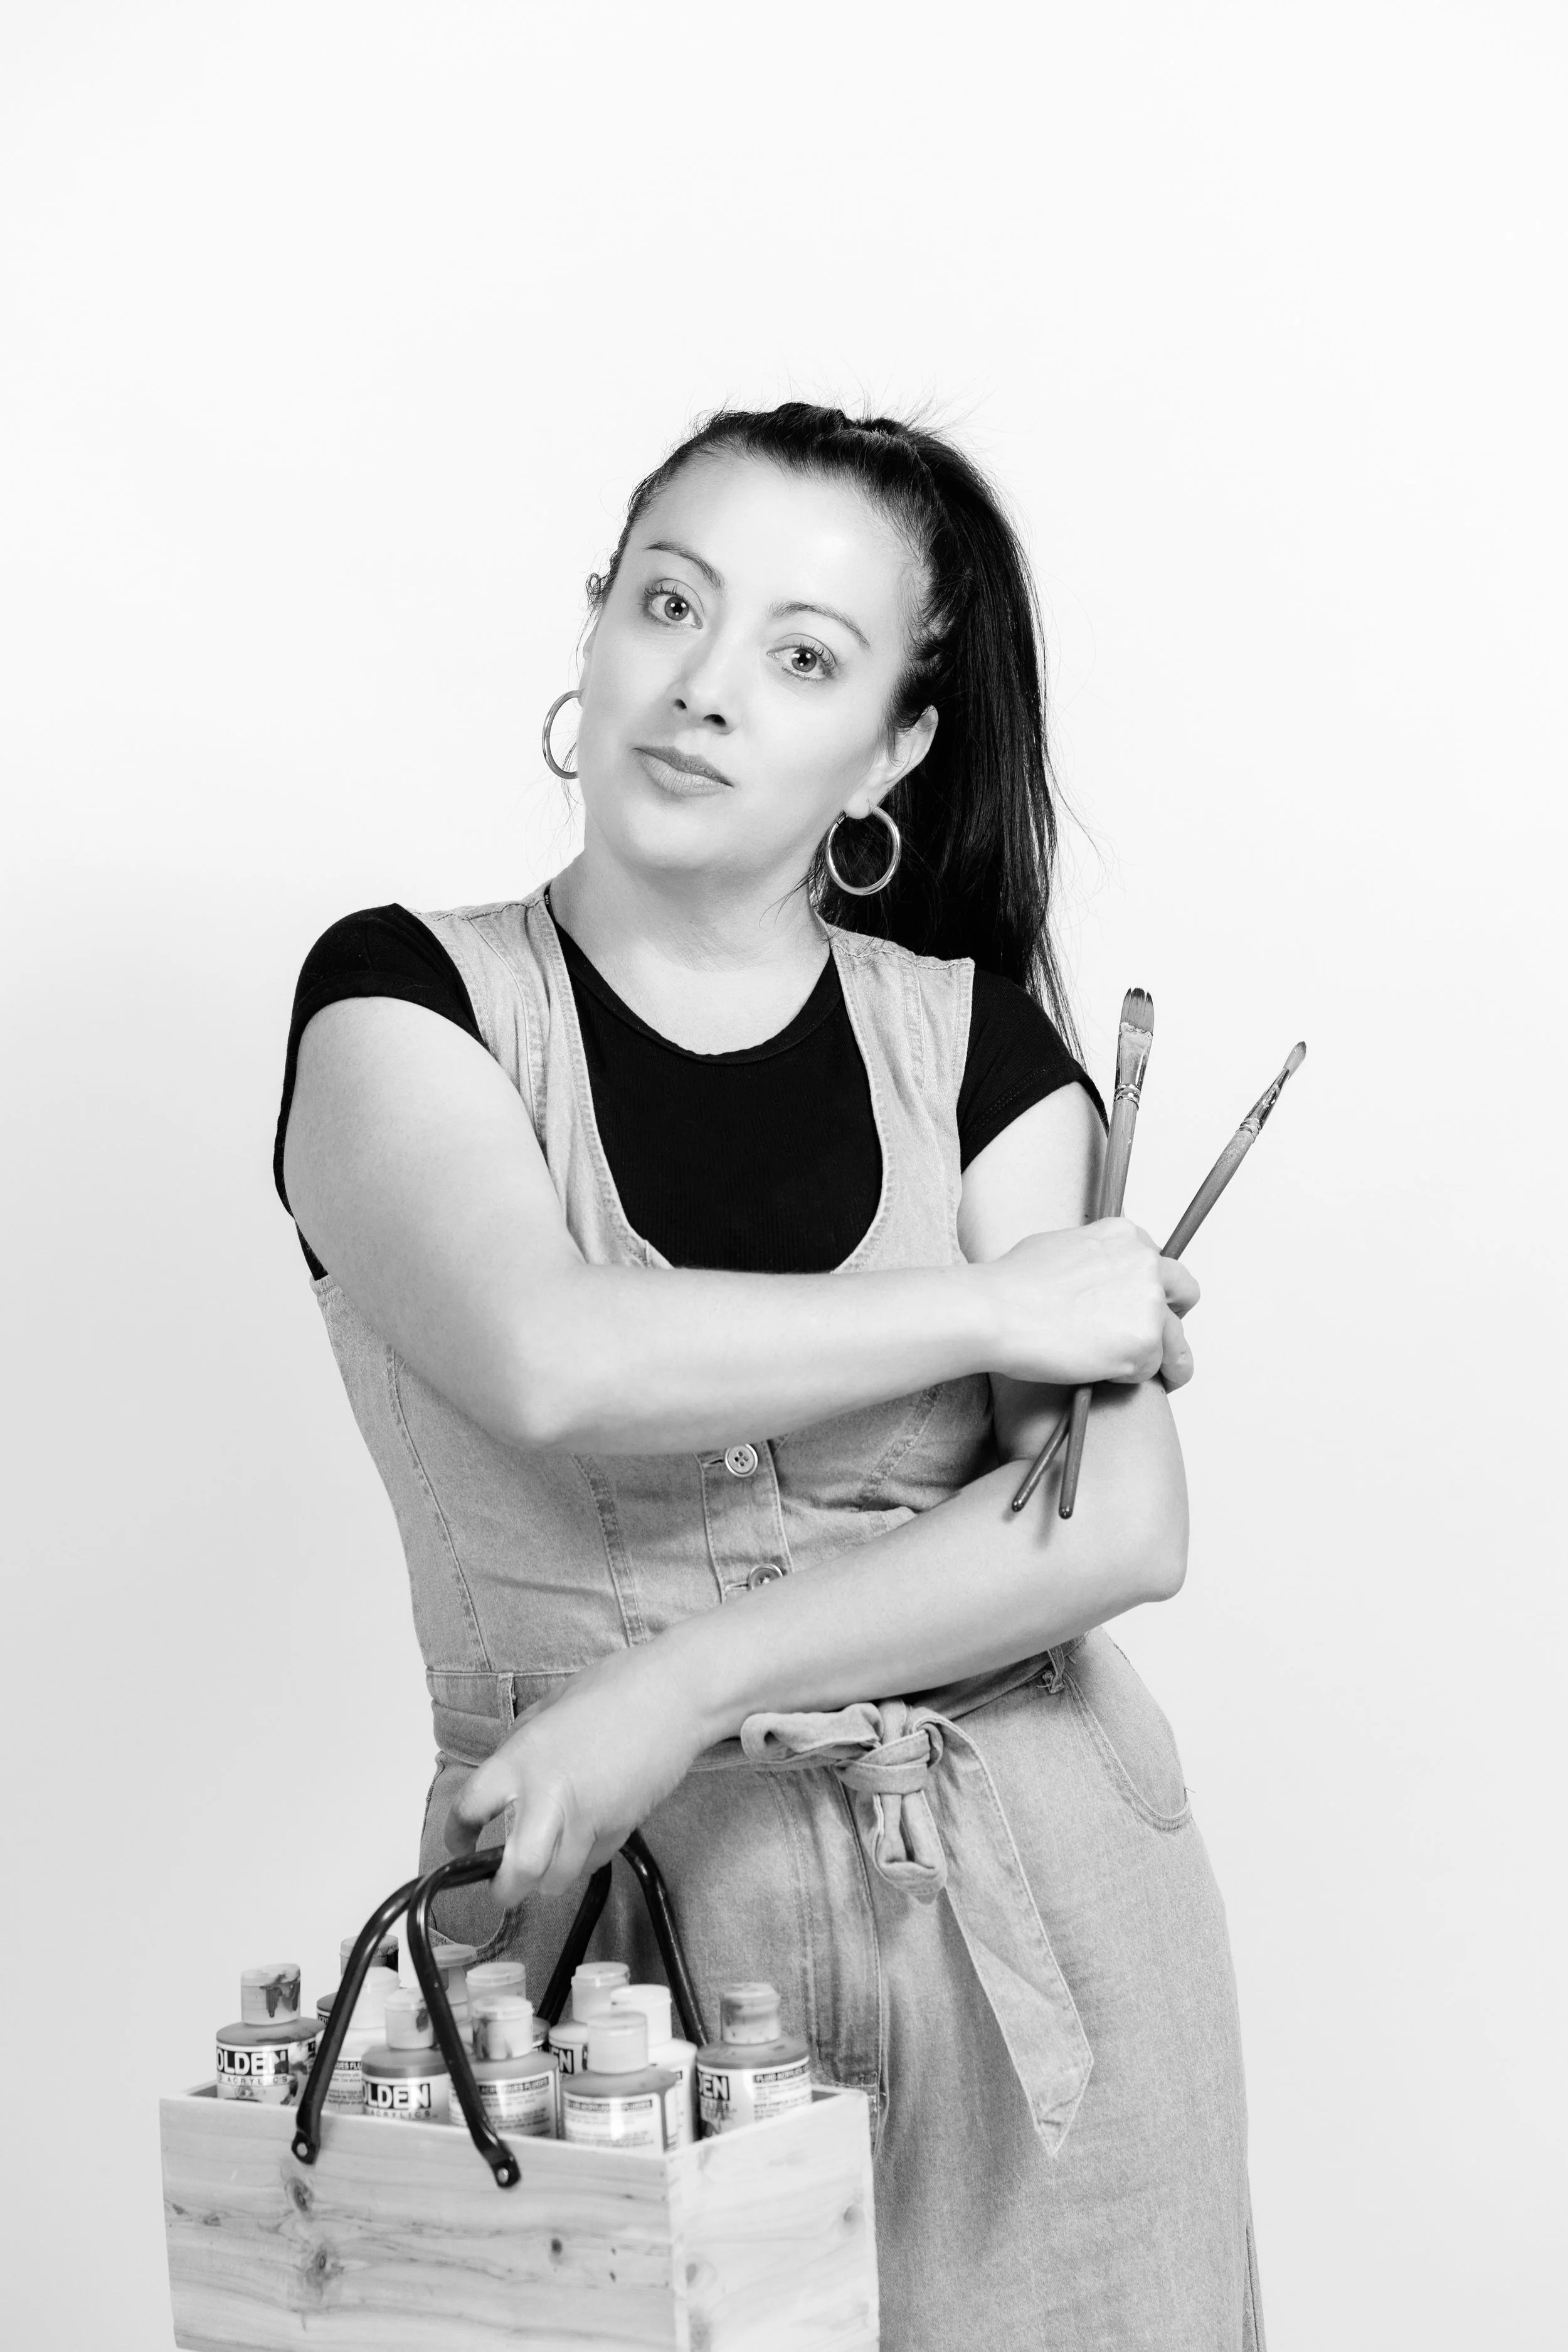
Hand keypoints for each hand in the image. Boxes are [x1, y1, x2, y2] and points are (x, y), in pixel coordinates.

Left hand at [443, 1643, 708, 1907]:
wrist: (673, 1695)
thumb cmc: (616, 1688)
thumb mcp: (551, 1706)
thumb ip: (523, 1742)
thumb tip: (506, 1767)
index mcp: (521, 1758)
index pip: (470, 1808)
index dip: (457, 1835)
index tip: (460, 1845)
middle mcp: (548, 1794)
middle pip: (519, 1870)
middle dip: (506, 1890)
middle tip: (502, 1888)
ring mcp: (588, 1816)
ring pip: (559, 1877)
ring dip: (550, 1878)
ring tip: (548, 1866)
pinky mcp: (622, 1828)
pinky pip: (595, 1860)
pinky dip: (587, 1859)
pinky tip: (590, 1836)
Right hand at [981, 1218, 1199, 1389]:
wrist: (996, 1312)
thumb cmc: (1010, 1284)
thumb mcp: (1057, 1247)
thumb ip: (1090, 1259)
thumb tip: (1091, 1280)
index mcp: (1124, 1235)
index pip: (1157, 1262)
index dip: (1148, 1288)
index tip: (1137, 1306)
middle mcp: (1145, 1263)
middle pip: (1183, 1292)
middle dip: (1173, 1316)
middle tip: (1159, 1339)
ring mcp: (1149, 1303)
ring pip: (1175, 1339)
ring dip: (1165, 1359)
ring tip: (1157, 1379)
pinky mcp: (1144, 1343)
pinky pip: (1150, 1370)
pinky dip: (1130, 1378)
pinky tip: (1103, 1375)